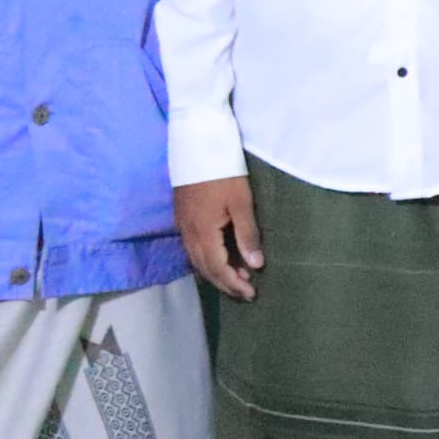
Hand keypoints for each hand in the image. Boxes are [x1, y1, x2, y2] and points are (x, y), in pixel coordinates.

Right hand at [175, 175, 262, 299]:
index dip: (233, 283)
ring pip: (197, 260)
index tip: (251, 294)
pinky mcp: (183, 217)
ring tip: (240, 277)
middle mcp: (188, 233)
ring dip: (217, 272)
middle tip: (246, 293)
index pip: (217, 268)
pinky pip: (193, 248)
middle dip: (225, 283)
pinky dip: (209, 259)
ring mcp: (183, 225)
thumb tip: (255, 265)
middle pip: (204, 268)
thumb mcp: (241, 202)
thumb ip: (247, 235)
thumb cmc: (223, 171)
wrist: (197, 145)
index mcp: (202, 231)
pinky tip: (223, 258)